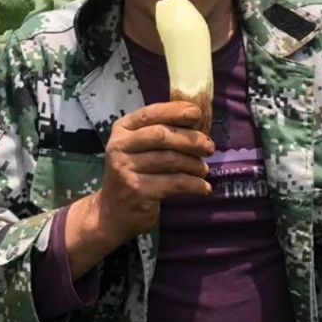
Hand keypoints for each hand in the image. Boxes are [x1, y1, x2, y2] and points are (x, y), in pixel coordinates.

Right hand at [64, 101, 212, 277]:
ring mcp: (126, 169)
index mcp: (122, 129)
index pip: (150, 114)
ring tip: (204, 169)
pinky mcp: (137, 191)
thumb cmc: (134, 172)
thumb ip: (160, 131)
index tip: (197, 113)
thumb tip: (197, 121)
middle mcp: (120, 146)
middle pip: (162, 135)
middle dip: (190, 139)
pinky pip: (174, 183)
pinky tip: (204, 187)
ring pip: (170, 160)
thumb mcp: (138, 147)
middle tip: (209, 147)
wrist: (113, 211)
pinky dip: (194, 184)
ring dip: (194, 164)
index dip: (175, 111)